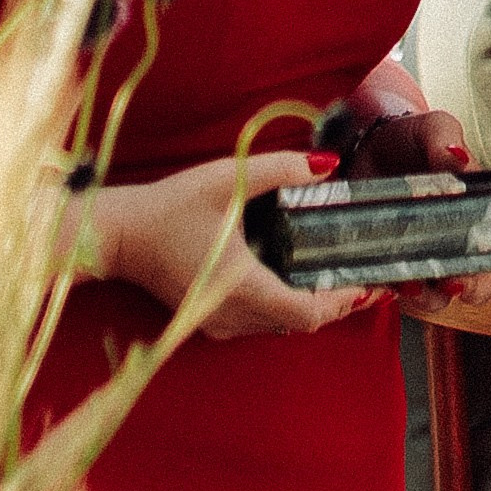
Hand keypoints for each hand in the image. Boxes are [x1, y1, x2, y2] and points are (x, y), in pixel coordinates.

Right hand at [92, 149, 381, 342]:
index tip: (371, 284)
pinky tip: (300, 282)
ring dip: (313, 308)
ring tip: (344, 280)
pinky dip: (286, 306)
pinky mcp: (207, 317)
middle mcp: (232, 313)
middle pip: (299, 323)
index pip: (306, 312)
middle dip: (338, 304)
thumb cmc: (170, 206)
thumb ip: (281, 169)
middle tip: (372, 283)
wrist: (118, 235)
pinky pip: (259, 321)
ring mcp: (217, 321)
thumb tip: (328, 165)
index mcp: (241, 285)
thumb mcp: (228, 178)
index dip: (342, 301)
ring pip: (279, 325)